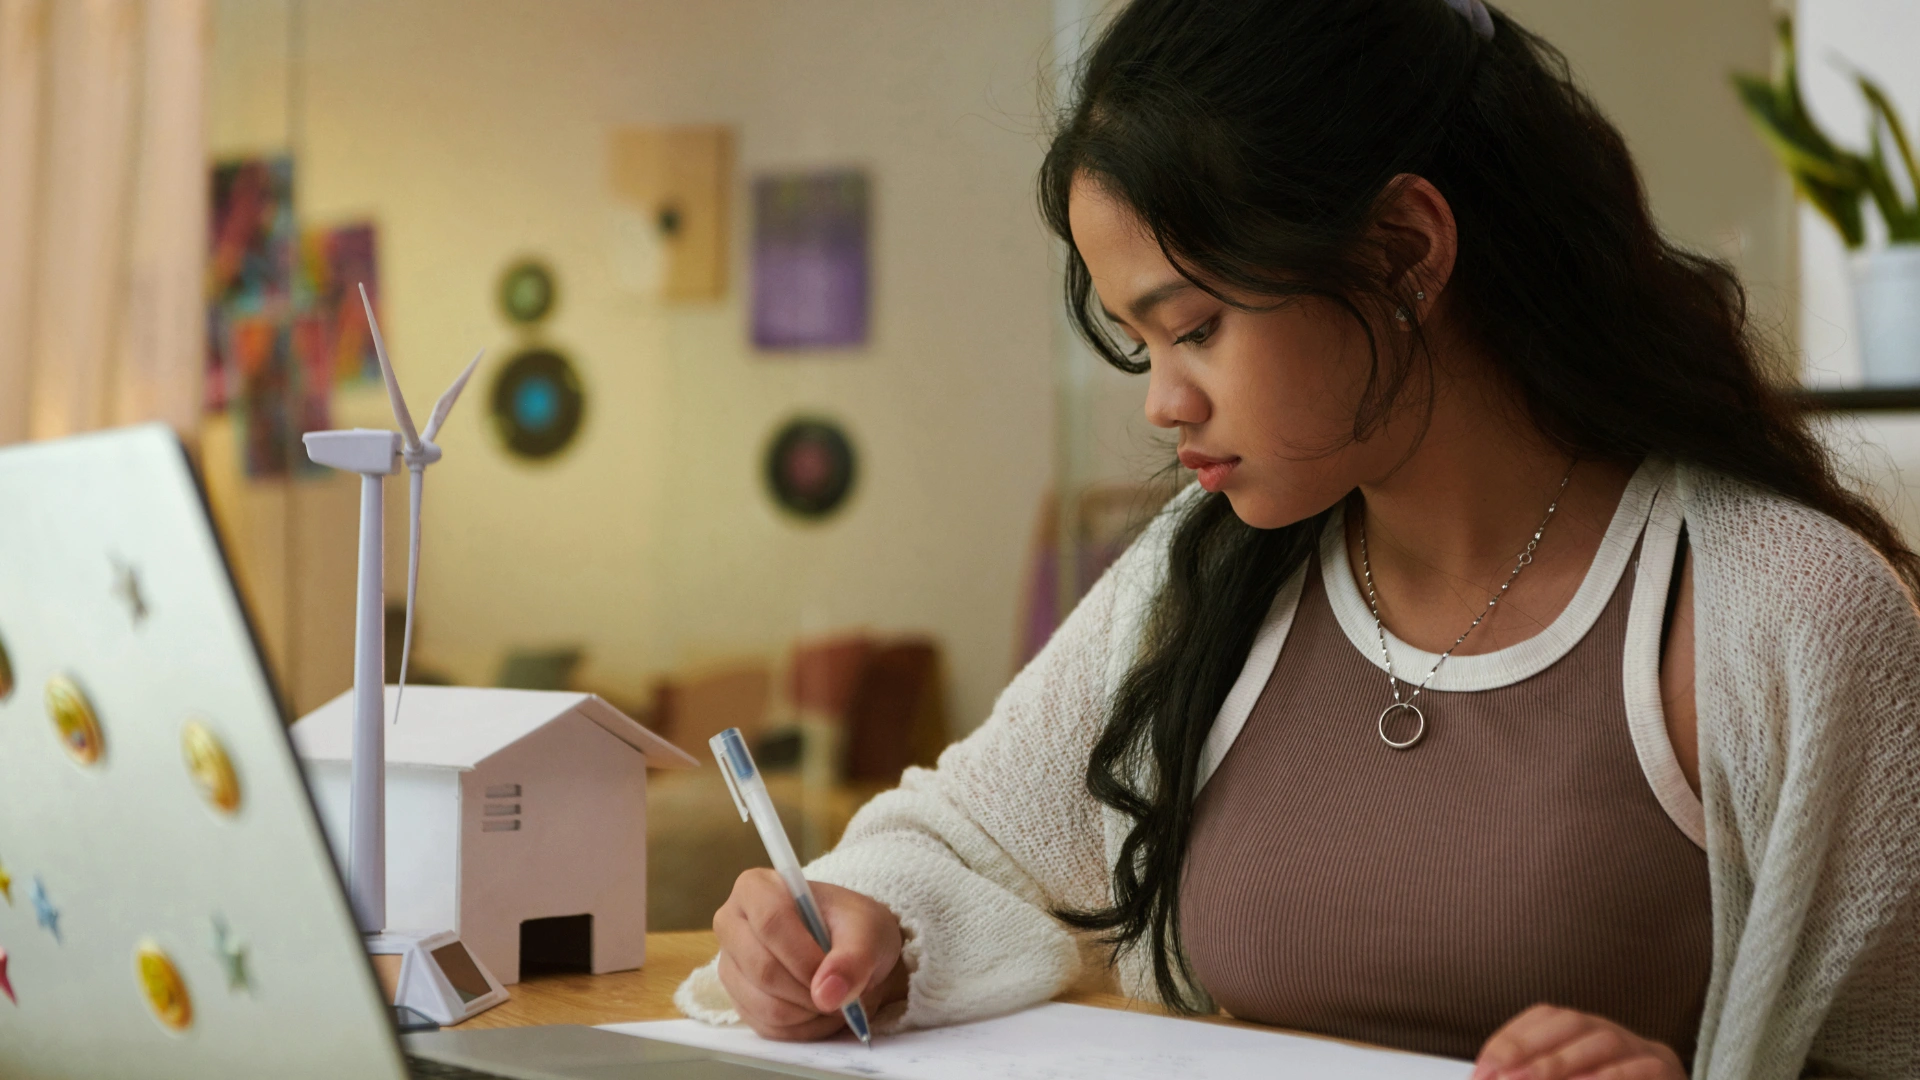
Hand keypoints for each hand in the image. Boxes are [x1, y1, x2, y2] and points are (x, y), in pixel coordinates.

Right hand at [713, 869, 908, 1040]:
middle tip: (844, 992)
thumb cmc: (854, 926)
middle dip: (810, 991)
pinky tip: (822, 1012)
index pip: (770, 922)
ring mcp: (730, 966)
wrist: (851, 949)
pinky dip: (804, 1029)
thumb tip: (827, 994)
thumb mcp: (869, 929)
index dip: (804, 956)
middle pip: (763, 969)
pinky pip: (768, 1028)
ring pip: (765, 1006)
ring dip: (811, 1014)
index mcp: (756, 888)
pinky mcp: (739, 1001)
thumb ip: (854, 957)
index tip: (834, 973)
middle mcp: (732, 924)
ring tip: (838, 1000)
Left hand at [1472, 1004, 1685, 1079]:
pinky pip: (1639, 1068)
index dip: (1508, 1042)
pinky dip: (1609, 1076)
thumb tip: (1487, 1078)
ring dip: (1563, 1062)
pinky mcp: (1665, 1069)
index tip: (1482, 1071)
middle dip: (1531, 1051)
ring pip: (1603, 1042)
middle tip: (1502, 1078)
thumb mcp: (1565, 1073)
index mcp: (1582, 1029)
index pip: (1542, 1017)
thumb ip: (1530, 1072)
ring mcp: (1641, 1049)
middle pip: (1570, 1024)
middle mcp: (1609, 1032)